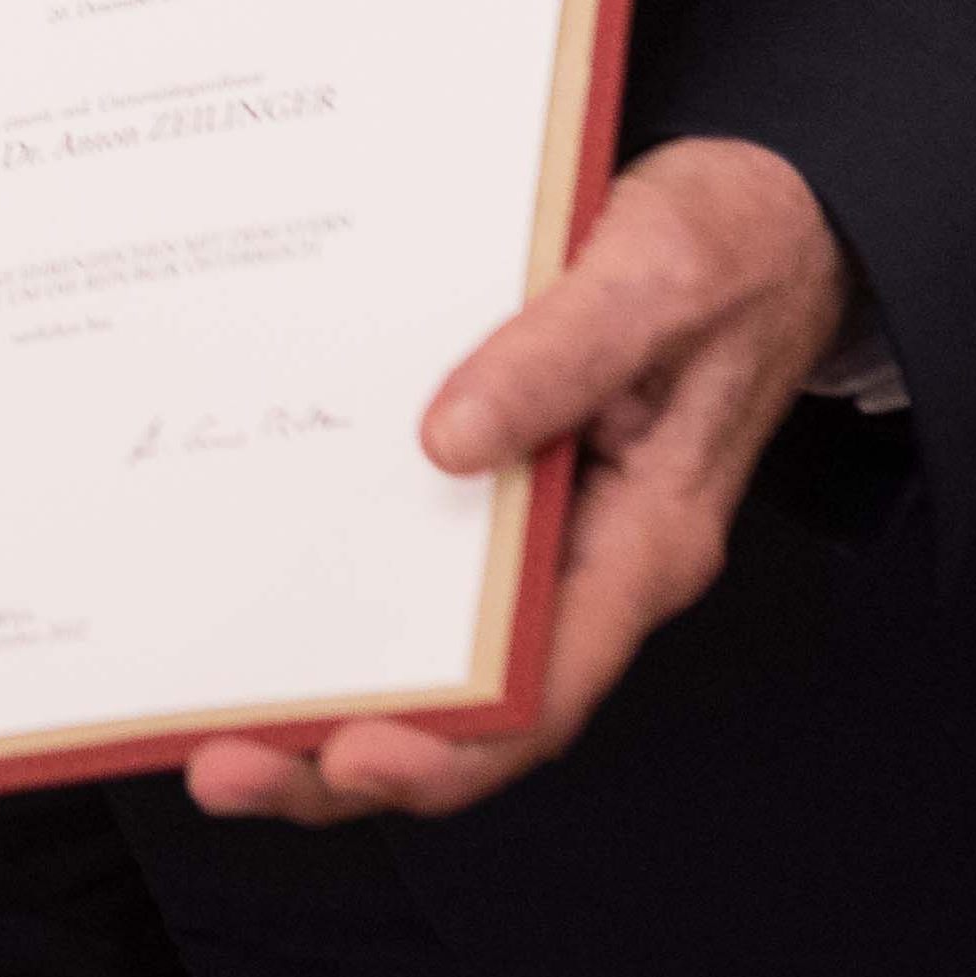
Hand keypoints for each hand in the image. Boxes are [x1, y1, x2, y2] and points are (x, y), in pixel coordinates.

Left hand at [182, 135, 853, 825]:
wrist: (770, 208)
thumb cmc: (729, 239)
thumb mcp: (652, 275)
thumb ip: (561, 356)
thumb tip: (446, 443)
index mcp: (646, 543)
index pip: (545, 692)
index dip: (449, 749)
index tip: (348, 762)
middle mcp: (591, 562)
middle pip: (471, 707)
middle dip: (345, 757)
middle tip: (223, 768)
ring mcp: (547, 530)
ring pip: (435, 650)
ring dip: (326, 693)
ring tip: (205, 722)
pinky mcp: (509, 482)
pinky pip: (422, 565)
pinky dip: (343, 592)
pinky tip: (255, 584)